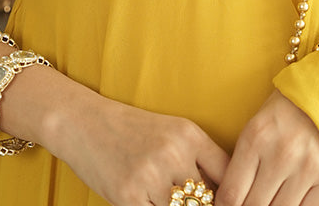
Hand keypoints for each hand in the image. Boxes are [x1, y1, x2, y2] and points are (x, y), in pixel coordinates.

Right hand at [52, 89, 229, 205]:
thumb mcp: (171, 132)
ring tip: (173, 202)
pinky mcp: (128, 196)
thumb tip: (226, 194)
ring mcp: (151, 175)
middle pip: (207, 200)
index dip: (234, 198)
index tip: (233, 205)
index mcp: (189, 134)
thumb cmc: (132, 130)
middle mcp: (173, 152)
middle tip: (198, 205)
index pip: (228, 175)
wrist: (84, 122)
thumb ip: (199, 159)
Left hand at [214, 91, 318, 205]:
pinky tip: (285, 201)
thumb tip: (229, 202)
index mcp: (256, 137)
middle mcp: (281, 153)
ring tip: (267, 200)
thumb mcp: (254, 128)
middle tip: (246, 204)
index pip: (231, 194)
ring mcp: (307, 166)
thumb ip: (241, 164)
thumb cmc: (281, 112)